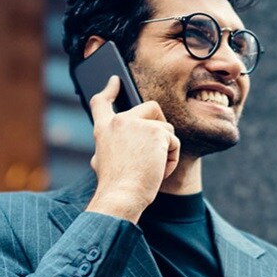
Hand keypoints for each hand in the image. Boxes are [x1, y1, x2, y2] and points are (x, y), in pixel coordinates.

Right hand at [85, 75, 180, 222]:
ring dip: (165, 149)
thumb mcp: (103, 162)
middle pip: (151, 108)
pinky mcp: (156, 132)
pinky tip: (159, 170)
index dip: (110, 90)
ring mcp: (138, 123)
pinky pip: (174, 141)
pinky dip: (172, 158)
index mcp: (103, 129)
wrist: (122, 196)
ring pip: (166, 128)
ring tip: (152, 168)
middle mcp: (119, 121)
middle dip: (160, 128)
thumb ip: (114, 144)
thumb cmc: (114, 186)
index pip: (102, 103)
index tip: (115, 81)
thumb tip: (126, 137)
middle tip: (155, 152)